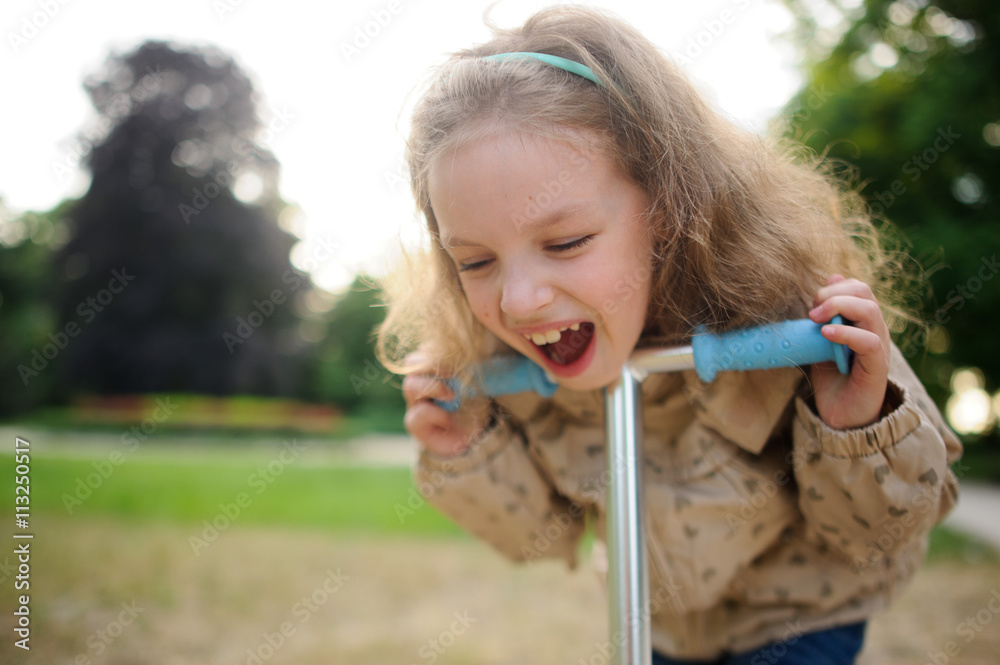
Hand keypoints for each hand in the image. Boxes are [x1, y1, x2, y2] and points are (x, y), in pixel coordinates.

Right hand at [402, 352, 491, 455]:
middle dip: (430, 362)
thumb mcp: (479, 385)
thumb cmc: (475, 406)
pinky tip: (448, 419)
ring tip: (452, 395)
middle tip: (452, 371)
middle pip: (412, 362)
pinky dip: (435, 414)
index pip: (427, 348)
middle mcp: (421, 382)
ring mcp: (415, 403)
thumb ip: (479, 370)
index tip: (459, 351)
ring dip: (432, 387)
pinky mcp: (415, 424)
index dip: (438, 346)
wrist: (472, 438)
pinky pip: (417, 415)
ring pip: (410, 385)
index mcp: (435, 368)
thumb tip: (494, 350)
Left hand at [807, 275, 890, 428]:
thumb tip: (831, 278)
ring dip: (839, 307)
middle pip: (864, 293)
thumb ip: (825, 315)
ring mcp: (879, 347)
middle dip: (834, 293)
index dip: (834, 287)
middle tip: (812, 311)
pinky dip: (846, 333)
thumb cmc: (832, 377)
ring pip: (870, 311)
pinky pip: (870, 342)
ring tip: (816, 320)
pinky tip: (826, 334)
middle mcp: (875, 330)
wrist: (840, 416)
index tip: (812, 302)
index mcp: (863, 322)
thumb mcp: (822, 341)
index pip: (858, 288)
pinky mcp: (877, 367)